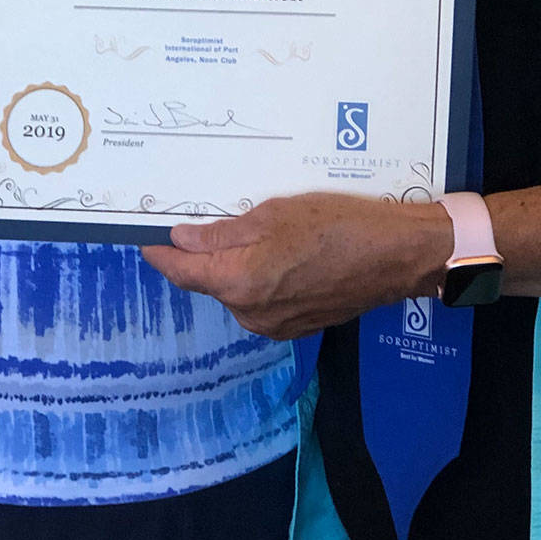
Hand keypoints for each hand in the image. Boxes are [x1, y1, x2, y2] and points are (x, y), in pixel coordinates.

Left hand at [142, 192, 451, 338]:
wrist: (395, 256)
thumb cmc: (337, 224)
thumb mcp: (275, 214)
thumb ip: (224, 232)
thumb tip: (181, 240)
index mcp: (239, 282)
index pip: (181, 271)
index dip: (160, 253)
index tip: (145, 235)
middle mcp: (249, 312)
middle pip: (210, 280)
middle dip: (204, 253)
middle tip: (209, 216)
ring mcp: (274, 324)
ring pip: (237, 289)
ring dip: (236, 263)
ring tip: (257, 229)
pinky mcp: (296, 325)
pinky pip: (262, 299)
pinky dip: (261, 277)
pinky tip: (283, 251)